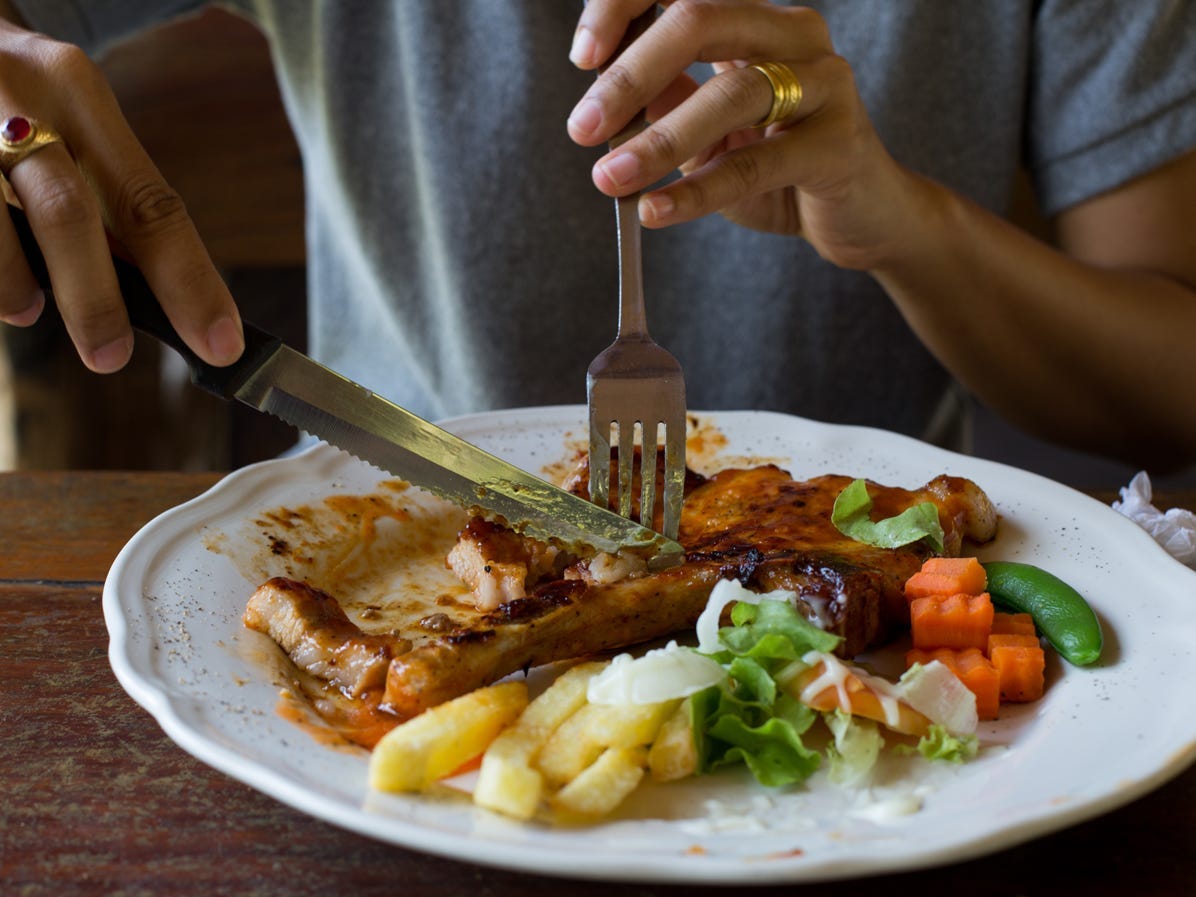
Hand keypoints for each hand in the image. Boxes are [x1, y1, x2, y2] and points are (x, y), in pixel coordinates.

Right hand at [0, 18, 241, 372]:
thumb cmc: (12, 101)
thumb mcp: (64, 127)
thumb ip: (103, 199)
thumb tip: (153, 296)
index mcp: (82, 96)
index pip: (151, 204)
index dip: (189, 281)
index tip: (220, 343)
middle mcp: (24, 100)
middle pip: (68, 213)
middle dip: (96, 298)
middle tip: (111, 355)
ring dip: (17, 285)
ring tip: (29, 311)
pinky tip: (1, 286)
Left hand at [568, 0, 921, 270]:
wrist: (861, 219)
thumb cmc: (779, 170)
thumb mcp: (706, 133)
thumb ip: (664, 101)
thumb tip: (600, 89)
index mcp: (755, 19)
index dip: (623, 6)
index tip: (582, 56)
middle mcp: (794, 34)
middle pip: (700, 19)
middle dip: (630, 74)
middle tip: (581, 127)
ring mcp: (825, 83)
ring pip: (732, 93)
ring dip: (658, 140)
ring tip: (609, 179)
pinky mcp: (838, 144)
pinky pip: (756, 165)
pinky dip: (697, 191)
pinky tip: (655, 210)